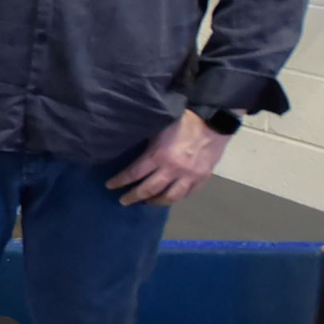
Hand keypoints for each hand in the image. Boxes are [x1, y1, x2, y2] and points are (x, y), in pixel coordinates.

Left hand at [106, 111, 228, 205]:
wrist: (213, 122)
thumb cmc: (182, 121)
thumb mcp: (157, 129)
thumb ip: (146, 144)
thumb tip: (128, 150)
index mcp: (159, 155)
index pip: (133, 173)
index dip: (119, 181)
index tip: (110, 186)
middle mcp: (173, 169)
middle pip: (149, 189)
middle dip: (133, 196)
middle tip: (123, 201)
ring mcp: (189, 176)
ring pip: (170, 197)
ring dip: (155, 201)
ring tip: (146, 202)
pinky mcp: (203, 178)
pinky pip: (187, 194)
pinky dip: (176, 198)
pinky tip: (168, 198)